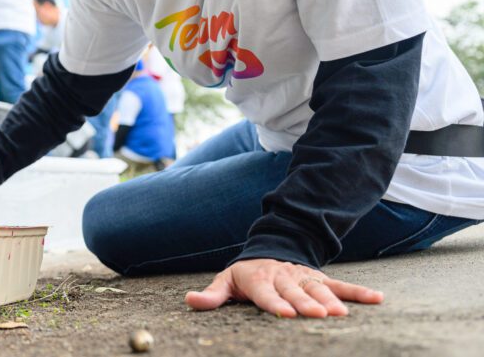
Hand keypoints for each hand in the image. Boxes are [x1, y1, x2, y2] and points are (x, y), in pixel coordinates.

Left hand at [185, 258, 383, 317]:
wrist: (269, 250)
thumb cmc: (246, 275)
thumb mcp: (226, 281)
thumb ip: (212, 295)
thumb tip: (189, 301)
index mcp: (258, 279)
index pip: (266, 293)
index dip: (274, 303)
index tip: (284, 313)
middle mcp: (283, 277)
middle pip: (295, 292)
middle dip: (306, 303)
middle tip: (319, 315)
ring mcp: (304, 277)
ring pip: (319, 289)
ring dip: (331, 300)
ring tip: (342, 314)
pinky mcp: (320, 279)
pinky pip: (341, 285)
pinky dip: (358, 292)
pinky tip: (376, 299)